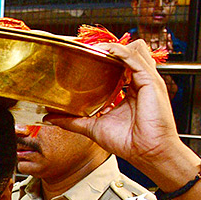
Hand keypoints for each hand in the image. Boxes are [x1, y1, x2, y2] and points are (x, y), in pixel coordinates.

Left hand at [47, 40, 181, 171]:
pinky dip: (121, 52)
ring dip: (115, 46)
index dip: (105, 57)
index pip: (120, 64)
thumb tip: (50, 117)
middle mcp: (140, 82)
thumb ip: (72, 121)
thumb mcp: (93, 127)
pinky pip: (136, 58)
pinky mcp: (151, 82)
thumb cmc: (128, 142)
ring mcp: (147, 80)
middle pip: (128, 52)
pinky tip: (108, 52)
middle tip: (88, 50)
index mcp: (131, 89)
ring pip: (134, 49)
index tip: (85, 57)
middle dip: (109, 48)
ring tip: (96, 49)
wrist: (147, 153)